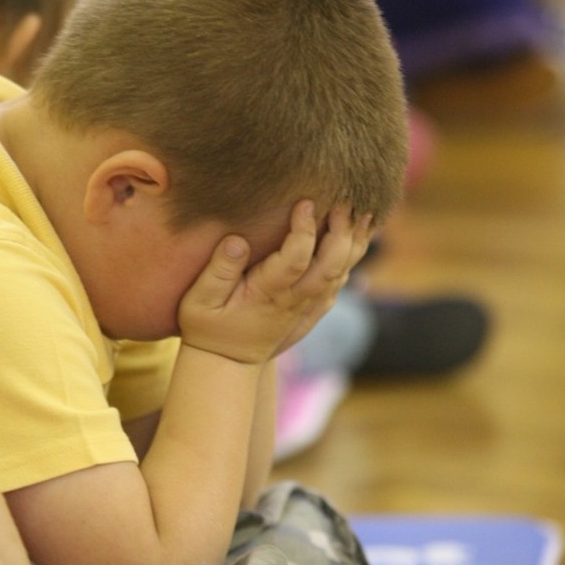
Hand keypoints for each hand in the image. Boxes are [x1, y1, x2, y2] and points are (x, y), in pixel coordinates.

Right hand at [178, 201, 371, 364]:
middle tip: (344, 201)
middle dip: (341, 232)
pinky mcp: (311, 309)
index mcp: (267, 295)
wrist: (227, 363)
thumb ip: (218, 272)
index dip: (304, 230)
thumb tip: (237, 241)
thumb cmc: (208, 327)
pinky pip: (338, 283)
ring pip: (340, 275)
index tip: (305, 202)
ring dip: (355, 244)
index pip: (294, 260)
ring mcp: (306, 307)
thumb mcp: (199, 301)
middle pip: (329, 266)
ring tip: (364, 212)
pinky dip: (352, 259)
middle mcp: (293, 301)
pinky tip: (357, 237)